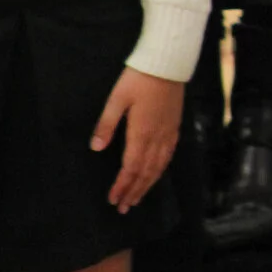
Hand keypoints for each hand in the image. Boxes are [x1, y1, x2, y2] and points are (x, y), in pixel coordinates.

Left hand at [92, 67, 183, 213]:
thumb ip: (106, 125)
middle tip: (124, 207)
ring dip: (148, 184)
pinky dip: (161, 169)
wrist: (168, 64)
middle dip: (134, 191)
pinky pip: (169, 155)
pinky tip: (157, 173)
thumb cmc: (138, 79)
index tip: (113, 199)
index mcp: (141, 132)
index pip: (131, 167)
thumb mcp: (116, 99)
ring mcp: (168, 133)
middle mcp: (157, 137)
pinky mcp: (175, 126)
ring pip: (159, 166)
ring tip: (138, 198)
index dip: (122, 185)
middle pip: (146, 172)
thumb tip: (96, 149)